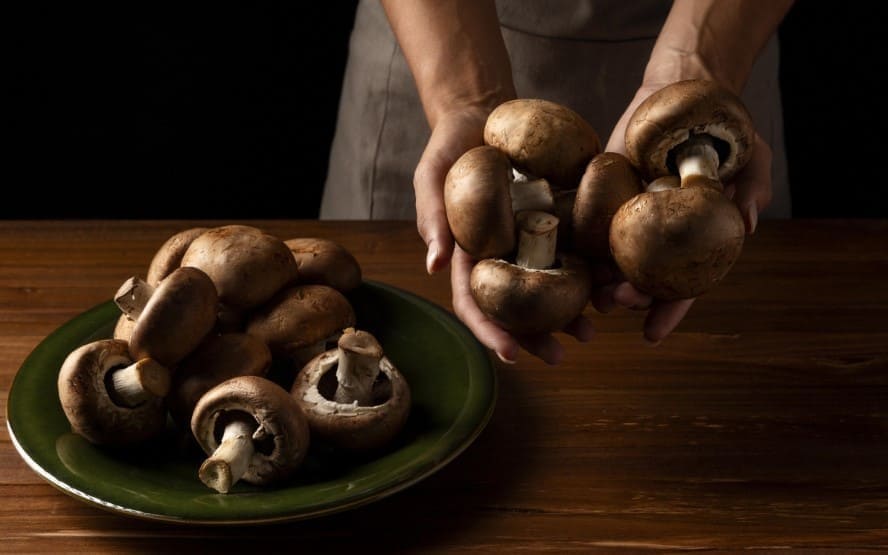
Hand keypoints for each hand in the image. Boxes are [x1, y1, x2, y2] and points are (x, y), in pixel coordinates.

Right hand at [414, 107, 593, 364]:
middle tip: (559, 356)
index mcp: (468, 255)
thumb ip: (433, 217)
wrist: (483, 113)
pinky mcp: (556, 219)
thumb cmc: (450, 146)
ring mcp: (529, 240)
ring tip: (589, 332)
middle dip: (535, 336)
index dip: (491, 332)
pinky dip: (590, 270)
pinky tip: (608, 285)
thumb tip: (434, 268)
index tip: (511, 355)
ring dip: (567, 313)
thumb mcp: (432, 176)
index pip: (475, 303)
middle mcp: (500, 256)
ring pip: (548, 286)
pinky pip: (574, 249)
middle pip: (516, 307)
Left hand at [600, 82, 773, 343]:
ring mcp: (631, 215)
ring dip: (600, 280)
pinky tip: (568, 259)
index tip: (652, 333)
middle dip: (629, 296)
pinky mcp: (605, 192)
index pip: (683, 284)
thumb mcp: (750, 153)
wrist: (683, 86)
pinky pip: (590, 224)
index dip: (669, 310)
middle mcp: (661, 234)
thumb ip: (752, 186)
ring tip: (587, 295)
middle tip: (616, 302)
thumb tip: (749, 222)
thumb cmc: (724, 126)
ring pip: (613, 258)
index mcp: (695, 237)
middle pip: (643, 277)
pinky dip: (580, 244)